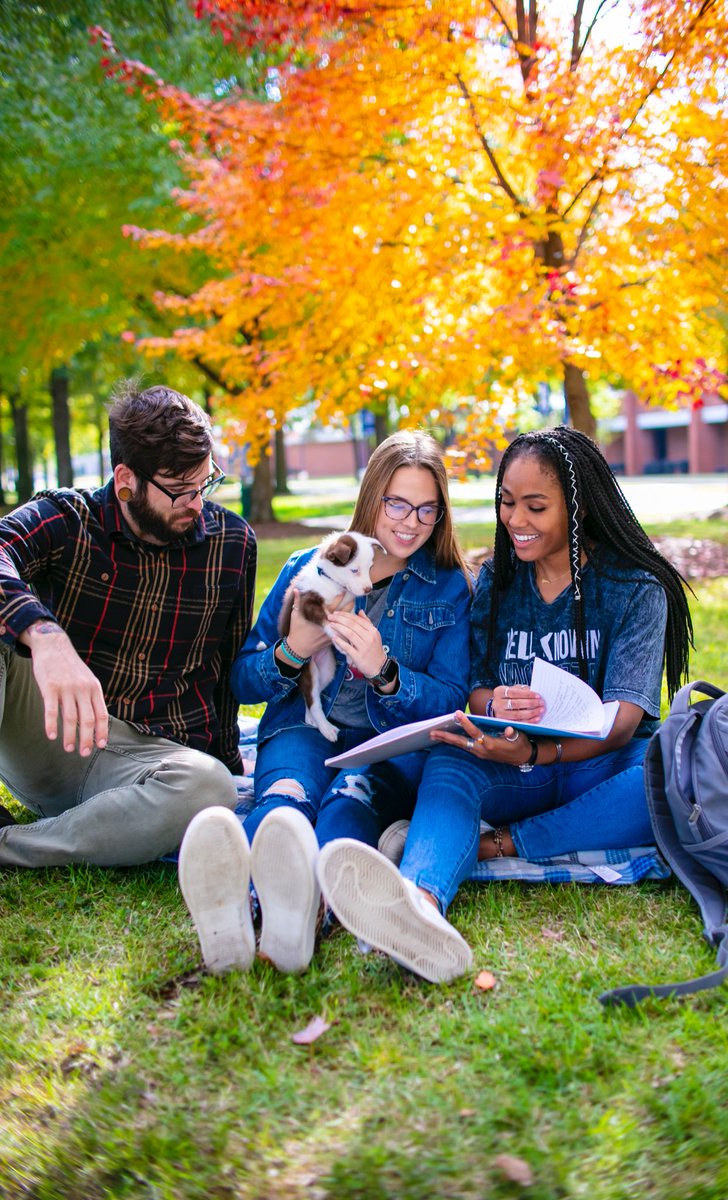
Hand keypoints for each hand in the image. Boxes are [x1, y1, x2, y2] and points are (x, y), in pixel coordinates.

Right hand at [22, 621, 108, 755]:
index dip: (102, 732)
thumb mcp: (87, 679)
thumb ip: (91, 697)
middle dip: (87, 739)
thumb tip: (95, 721)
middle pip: (88, 720)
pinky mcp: (50, 687)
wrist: (53, 646)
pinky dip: (52, 725)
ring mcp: (66, 688)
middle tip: (84, 753)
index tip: (101, 746)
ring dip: (70, 737)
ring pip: (70, 718)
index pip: (101, 714)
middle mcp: (83, 689)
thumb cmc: (70, 667)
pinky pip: (51, 711)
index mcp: (94, 688)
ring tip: (68, 749)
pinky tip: (51, 736)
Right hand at [282, 589, 353, 659]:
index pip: (332, 606)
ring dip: (350, 617)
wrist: (298, 648)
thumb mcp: (295, 615)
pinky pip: (343, 632)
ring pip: (345, 624)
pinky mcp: (332, 639)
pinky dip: (348, 627)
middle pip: (342, 614)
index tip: (344, 592)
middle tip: (355, 598)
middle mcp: (328, 625)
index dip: (339, 599)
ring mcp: (331, 633)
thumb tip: (295, 589)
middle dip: (349, 606)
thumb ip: (297, 601)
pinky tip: (354, 623)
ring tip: (358, 609)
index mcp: (320, 618)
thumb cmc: (296, 630)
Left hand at [325, 608, 384, 677]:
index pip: (357, 619)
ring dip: (339, 628)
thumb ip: (367, 622)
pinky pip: (347, 647)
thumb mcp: (374, 634)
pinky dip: (340, 642)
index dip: (345, 615)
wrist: (378, 666)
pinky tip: (334, 637)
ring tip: (331, 624)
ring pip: (350, 634)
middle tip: (330, 616)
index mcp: (373, 631)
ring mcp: (364, 647)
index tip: (336, 613)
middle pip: (352, 625)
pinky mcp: (358, 656)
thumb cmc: (374, 649)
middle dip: (339, 619)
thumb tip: (360, 611)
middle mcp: (369, 638)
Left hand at [430, 711, 532, 766]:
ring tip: (434, 735)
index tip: (457, 714)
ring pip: (461, 746)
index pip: (475, 732)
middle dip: (446, 738)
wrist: (523, 757)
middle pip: (461, 743)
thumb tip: (508, 730)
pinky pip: (465, 747)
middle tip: (431, 733)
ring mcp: (480, 754)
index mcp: (491, 744)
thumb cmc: (520, 744)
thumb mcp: (519, 737)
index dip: (466, 723)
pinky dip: (455, 742)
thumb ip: (512, 733)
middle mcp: (482, 750)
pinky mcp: (480, 754)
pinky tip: (447, 738)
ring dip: (447, 740)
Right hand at [491, 683, 544, 723]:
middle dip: (530, 703)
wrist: (500, 706)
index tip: (538, 696)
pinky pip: (518, 722)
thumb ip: (522, 689)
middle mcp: (497, 703)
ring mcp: (500, 714)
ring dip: (531, 713)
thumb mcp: (514, 689)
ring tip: (540, 710)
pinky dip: (529, 721)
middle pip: (515, 704)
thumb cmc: (509, 696)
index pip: (514, 692)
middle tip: (541, 703)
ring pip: (517, 714)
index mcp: (499, 692)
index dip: (527, 694)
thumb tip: (533, 693)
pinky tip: (536, 718)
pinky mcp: (504, 722)